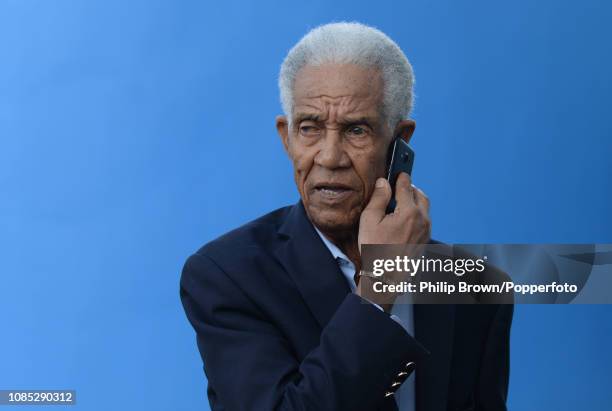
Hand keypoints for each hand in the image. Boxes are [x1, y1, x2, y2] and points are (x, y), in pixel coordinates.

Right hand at [356, 173, 430, 308]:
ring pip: (424, 208)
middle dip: (409, 188)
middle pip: (420, 194)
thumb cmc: (375, 250)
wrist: (385, 277)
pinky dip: (416, 214)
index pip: (406, 185)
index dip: (399, 176)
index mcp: (409, 212)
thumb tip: (384, 183)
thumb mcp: (370, 220)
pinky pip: (424, 220)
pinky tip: (401, 220)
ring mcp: (426, 231)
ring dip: (413, 201)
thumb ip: (378, 198)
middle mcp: (422, 220)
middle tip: (396, 187)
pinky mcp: (425, 240)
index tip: (396, 172)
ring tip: (398, 203)